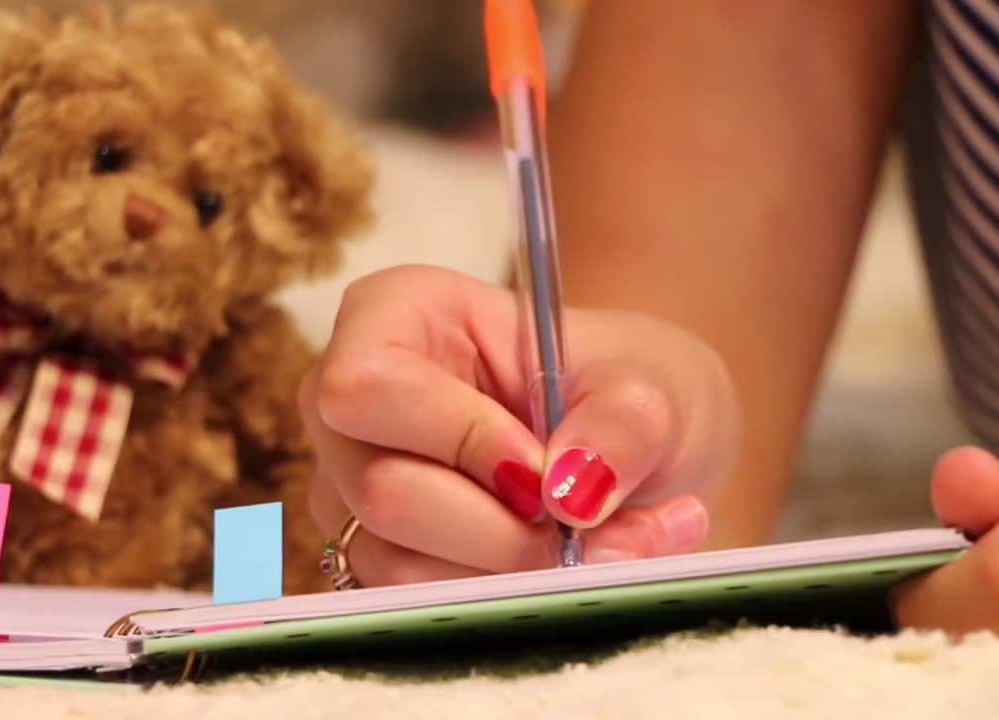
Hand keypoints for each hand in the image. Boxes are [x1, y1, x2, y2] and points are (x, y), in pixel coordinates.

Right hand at [299, 265, 737, 586]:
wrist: (630, 442)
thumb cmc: (619, 384)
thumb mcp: (647, 385)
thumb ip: (622, 426)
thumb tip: (571, 492)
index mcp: (394, 314)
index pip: (368, 385)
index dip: (459, 438)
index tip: (541, 466)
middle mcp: (352, 404)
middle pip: (382, 490)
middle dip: (498, 529)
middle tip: (580, 520)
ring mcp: (352, 485)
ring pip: (398, 563)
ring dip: (515, 571)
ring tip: (602, 538)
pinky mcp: (376, 554)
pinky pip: (422, 604)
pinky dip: (509, 598)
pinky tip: (570, 563)